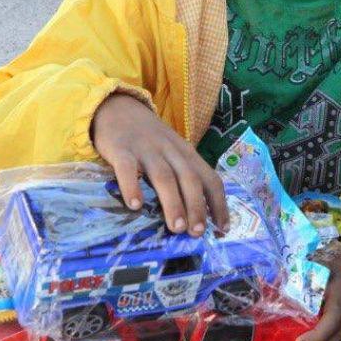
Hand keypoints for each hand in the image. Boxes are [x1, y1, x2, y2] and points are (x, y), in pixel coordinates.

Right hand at [92, 92, 229, 235]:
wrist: (117, 107)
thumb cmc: (149, 138)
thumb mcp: (173, 151)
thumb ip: (183, 176)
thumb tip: (195, 218)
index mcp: (187, 153)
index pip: (210, 178)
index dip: (219, 204)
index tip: (222, 229)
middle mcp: (171, 150)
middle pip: (189, 179)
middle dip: (197, 207)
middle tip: (197, 232)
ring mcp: (146, 149)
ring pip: (164, 177)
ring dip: (172, 203)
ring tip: (176, 228)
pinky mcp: (121, 149)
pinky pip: (128, 169)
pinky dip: (132, 186)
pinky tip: (135, 206)